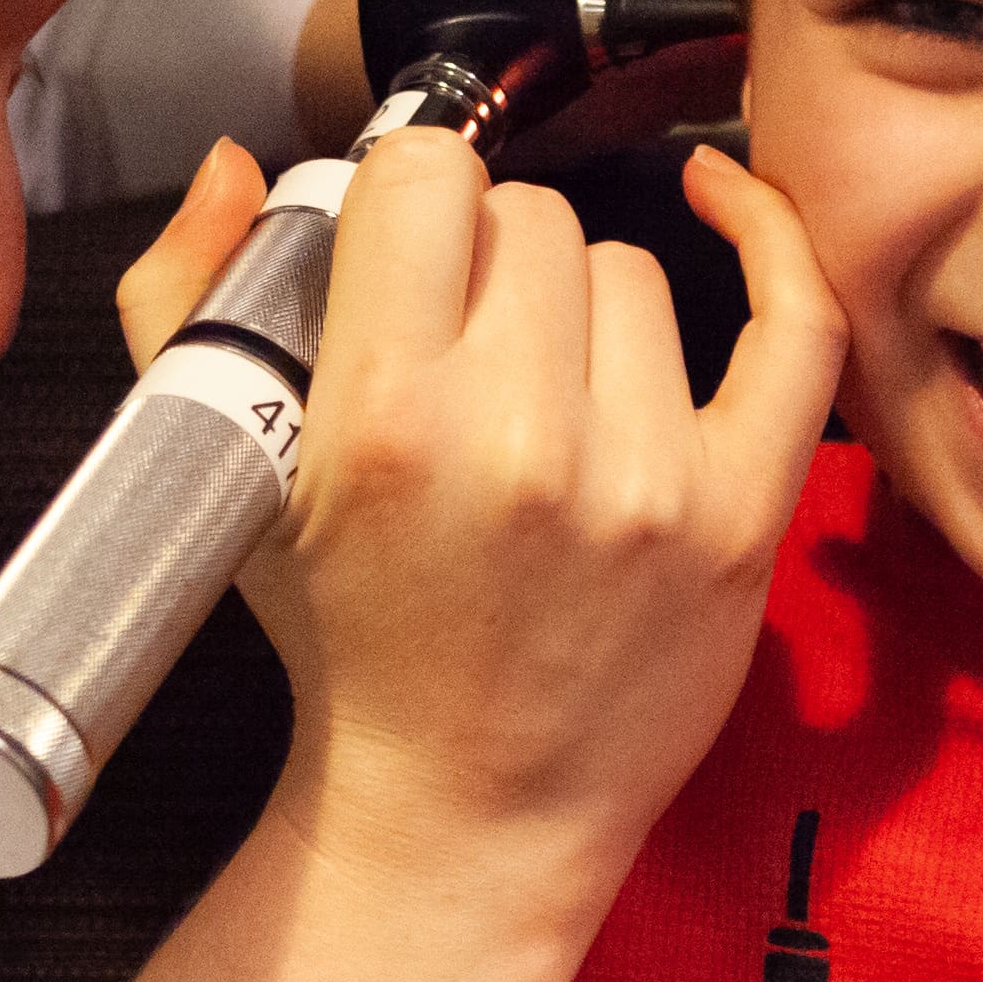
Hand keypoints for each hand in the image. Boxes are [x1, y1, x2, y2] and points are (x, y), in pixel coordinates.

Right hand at [114, 133, 839, 901]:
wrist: (462, 818)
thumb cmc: (346, 648)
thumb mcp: (227, 476)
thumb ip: (190, 298)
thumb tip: (235, 163)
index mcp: (382, 420)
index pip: (424, 179)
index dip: (404, 202)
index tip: (399, 256)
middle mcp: (521, 440)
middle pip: (531, 220)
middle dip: (485, 266)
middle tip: (460, 354)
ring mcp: (647, 480)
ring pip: (632, 267)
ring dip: (582, 308)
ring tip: (539, 398)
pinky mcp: (739, 517)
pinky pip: (792, 322)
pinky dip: (764, 239)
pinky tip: (723, 199)